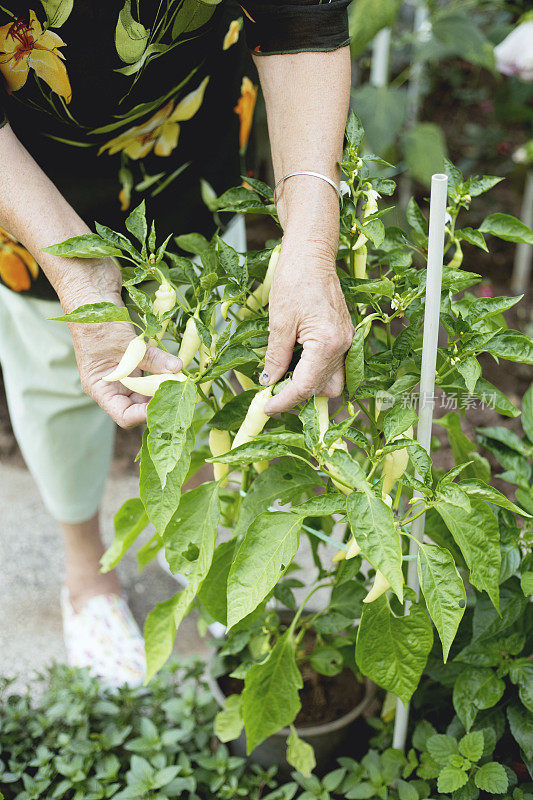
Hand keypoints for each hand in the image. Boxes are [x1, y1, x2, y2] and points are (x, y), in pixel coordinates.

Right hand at [61, 271, 181, 428]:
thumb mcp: (126, 344)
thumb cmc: (96, 318)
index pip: (124, 415)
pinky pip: (152, 366)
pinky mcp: (134, 351)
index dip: (146, 415)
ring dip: (166, 382)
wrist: (88, 284)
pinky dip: (164, 366)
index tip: (169, 402)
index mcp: (100, 386)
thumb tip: (179, 372)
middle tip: (185, 390)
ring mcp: (123, 366)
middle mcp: (112, 380)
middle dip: (161, 397)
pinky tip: (179, 364)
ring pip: (149, 384)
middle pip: (140, 402)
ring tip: (186, 379)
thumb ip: (152, 360)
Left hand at [261, 239, 352, 413]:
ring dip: (307, 384)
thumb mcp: (279, 322)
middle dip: (297, 394)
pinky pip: (332, 364)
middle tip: (271, 390)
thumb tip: (270, 381)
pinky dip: (313, 370)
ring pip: (330, 380)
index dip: (284, 400)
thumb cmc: (296, 277)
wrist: (312, 253)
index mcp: (328, 342)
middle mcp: (344, 345)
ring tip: (281, 376)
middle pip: (323, 388)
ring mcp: (346, 341)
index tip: (266, 407)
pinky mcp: (342, 336)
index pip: (306, 385)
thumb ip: (276, 356)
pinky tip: (294, 362)